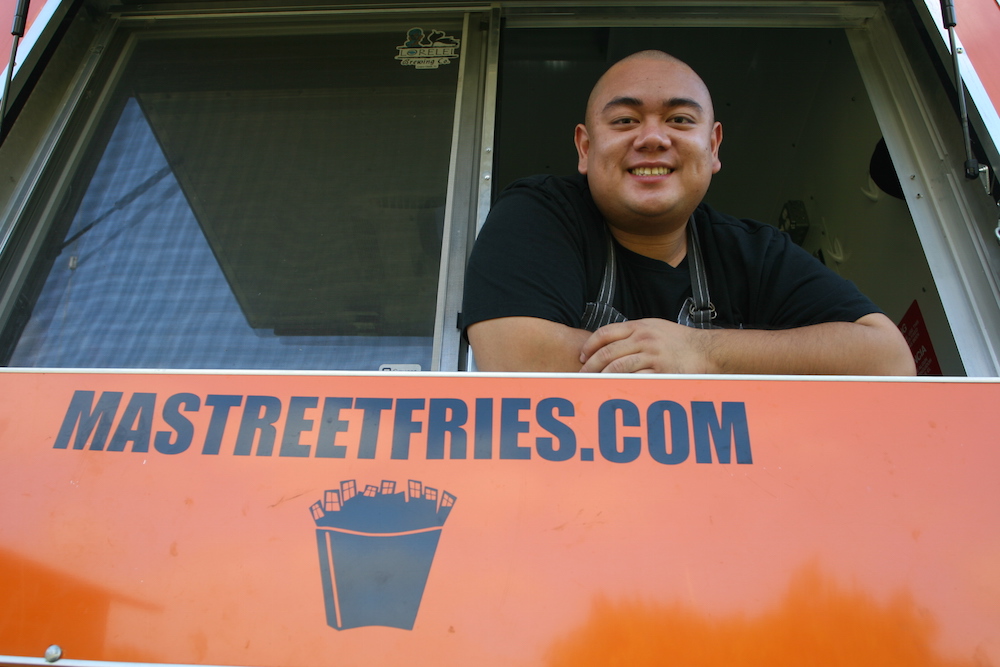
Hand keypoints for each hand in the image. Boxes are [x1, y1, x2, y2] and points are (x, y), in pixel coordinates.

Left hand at [579, 318, 711, 372]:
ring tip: (593, 385)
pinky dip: (621, 385)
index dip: (589, 346)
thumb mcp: (655, 327)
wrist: (706, 350)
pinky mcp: (660, 372)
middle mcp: (644, 339)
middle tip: (581, 376)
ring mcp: (652, 355)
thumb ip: (633, 332)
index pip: (605, 333)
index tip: (582, 357)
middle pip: (607, 353)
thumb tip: (607, 343)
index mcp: (639, 327)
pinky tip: (613, 390)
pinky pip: (634, 379)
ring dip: (601, 378)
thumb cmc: (679, 341)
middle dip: (590, 366)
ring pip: (617, 367)